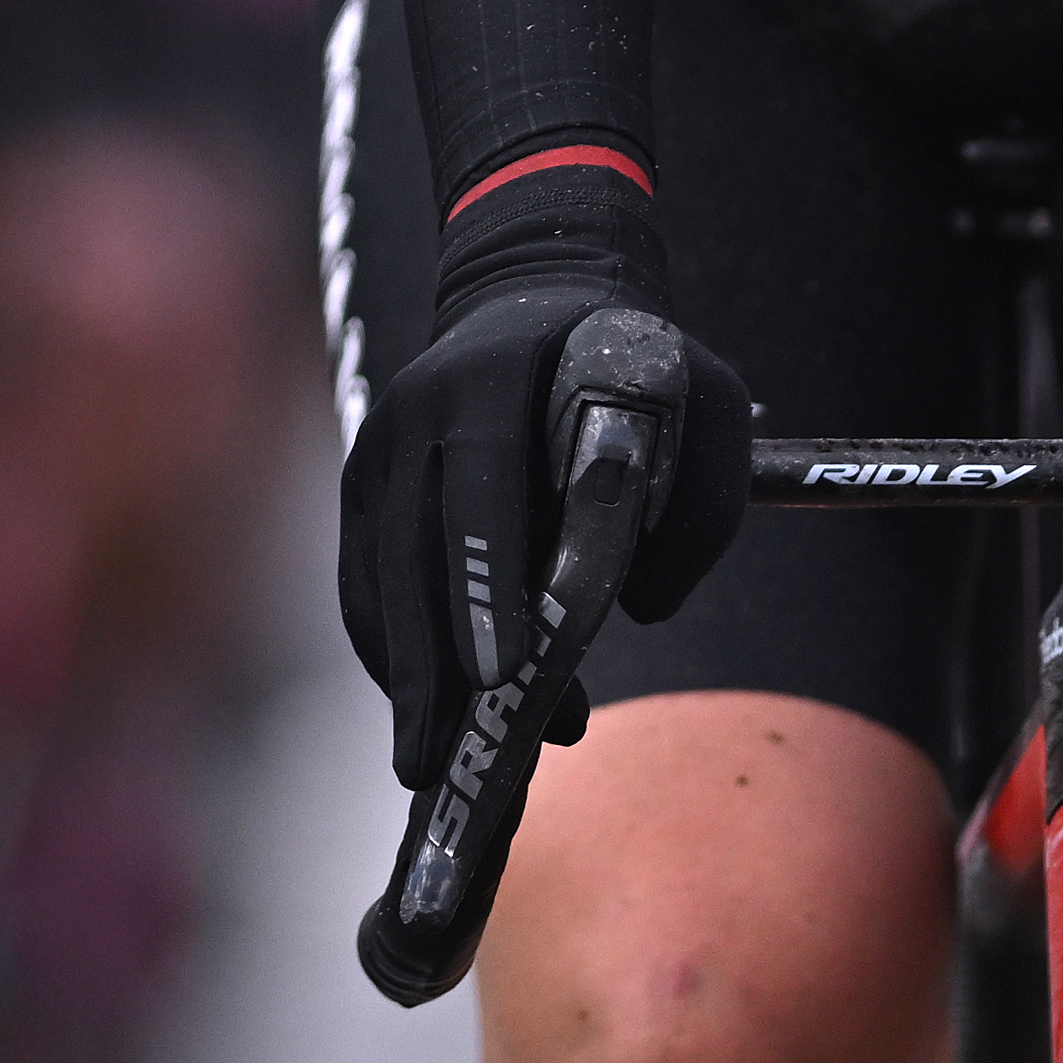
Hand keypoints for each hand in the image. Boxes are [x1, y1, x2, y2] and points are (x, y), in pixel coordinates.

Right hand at [335, 171, 750, 790]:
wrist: (533, 298)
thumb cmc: (629, 365)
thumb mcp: (700, 403)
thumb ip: (698, 500)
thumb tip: (643, 606)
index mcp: (490, 375)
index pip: (481, 483)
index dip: (487, 578)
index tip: (499, 669)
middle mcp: (414, 411)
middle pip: (412, 552)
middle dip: (430, 665)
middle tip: (444, 763)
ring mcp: (376, 451)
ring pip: (377, 581)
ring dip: (407, 678)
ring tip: (434, 765)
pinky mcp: (362, 492)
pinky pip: (364, 586)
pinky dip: (391, 654)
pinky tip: (426, 712)